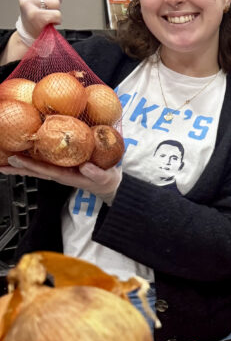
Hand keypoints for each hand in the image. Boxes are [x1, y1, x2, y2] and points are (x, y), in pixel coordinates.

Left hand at [1, 154, 121, 203]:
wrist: (109, 185)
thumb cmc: (107, 181)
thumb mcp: (105, 178)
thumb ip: (96, 174)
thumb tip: (85, 167)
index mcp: (68, 176)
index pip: (45, 170)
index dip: (30, 164)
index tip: (17, 159)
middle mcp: (60, 174)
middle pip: (35, 170)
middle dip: (18, 167)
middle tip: (2, 163)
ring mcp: (59, 171)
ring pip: (36, 167)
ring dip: (20, 164)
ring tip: (4, 161)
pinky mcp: (61, 167)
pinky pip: (43, 162)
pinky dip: (30, 159)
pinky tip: (21, 154)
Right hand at [17, 0, 66, 39]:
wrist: (30, 28)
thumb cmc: (38, 8)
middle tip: (48, 4)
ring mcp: (28, 2)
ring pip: (56, 2)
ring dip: (56, 9)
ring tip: (47, 12)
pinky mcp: (33, 16)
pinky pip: (57, 14)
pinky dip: (57, 19)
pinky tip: (49, 19)